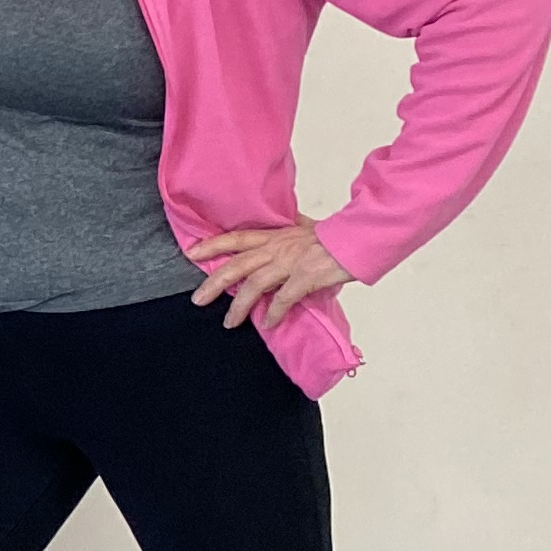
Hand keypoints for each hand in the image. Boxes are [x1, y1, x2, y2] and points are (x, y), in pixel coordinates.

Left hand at [186, 221, 348, 329]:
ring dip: (240, 307)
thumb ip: (291, 230)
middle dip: (214, 283)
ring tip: (229, 322)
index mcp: (275, 236)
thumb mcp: (306, 227)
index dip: (212, 245)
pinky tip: (268, 323)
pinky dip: (275, 312)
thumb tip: (286, 228)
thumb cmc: (335, 235)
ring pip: (255, 285)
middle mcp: (277, 248)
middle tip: (197, 300)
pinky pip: (284, 298)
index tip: (191, 253)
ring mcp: (290, 262)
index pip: (236, 238)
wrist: (359, 237)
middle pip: (237, 265)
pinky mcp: (306, 277)